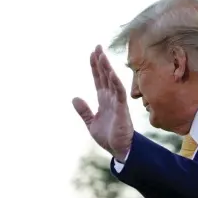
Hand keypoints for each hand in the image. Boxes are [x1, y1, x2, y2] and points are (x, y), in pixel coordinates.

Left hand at [72, 45, 133, 161]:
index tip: (92, 53)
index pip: (99, 79)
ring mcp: (117, 102)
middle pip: (105, 76)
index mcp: (104, 100)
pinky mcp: (122, 109)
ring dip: (107, 68)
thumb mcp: (91, 122)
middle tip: (97, 46)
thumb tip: (74, 98)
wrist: (119, 150)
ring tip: (102, 55)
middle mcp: (111, 98)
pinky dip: (116, 83)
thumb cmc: (108, 137)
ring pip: (112, 81)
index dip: (95, 67)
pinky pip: (120, 93)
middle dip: (101, 61)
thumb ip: (84, 110)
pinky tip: (111, 73)